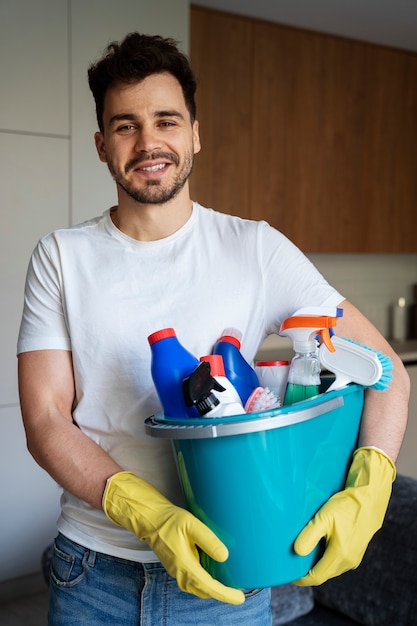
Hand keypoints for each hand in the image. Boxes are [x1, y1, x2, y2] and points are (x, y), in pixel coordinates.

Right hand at [103, 471, 243, 603]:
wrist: (150, 519)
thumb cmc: (169, 520)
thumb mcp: (191, 524)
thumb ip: (208, 540)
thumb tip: (224, 556)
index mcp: (184, 565)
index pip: (208, 587)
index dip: (225, 594)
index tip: (240, 597)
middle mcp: (180, 573)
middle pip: (204, 591)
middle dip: (221, 593)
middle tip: (238, 590)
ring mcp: (177, 571)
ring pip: (198, 588)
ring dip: (212, 588)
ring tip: (228, 584)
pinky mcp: (176, 566)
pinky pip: (193, 581)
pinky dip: (205, 582)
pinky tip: (213, 573)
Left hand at [293, 446, 395, 585]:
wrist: (369, 498)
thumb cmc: (346, 507)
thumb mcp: (324, 518)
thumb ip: (309, 536)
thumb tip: (297, 551)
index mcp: (339, 556)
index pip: (316, 576)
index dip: (301, 578)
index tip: (289, 573)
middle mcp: (348, 562)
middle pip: (323, 573)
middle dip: (307, 569)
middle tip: (293, 559)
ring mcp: (354, 557)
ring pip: (330, 567)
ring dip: (317, 562)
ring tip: (305, 550)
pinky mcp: (356, 551)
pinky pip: (338, 560)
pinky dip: (326, 556)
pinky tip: (320, 544)